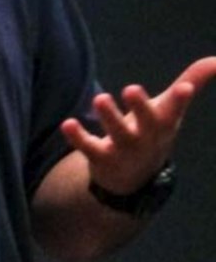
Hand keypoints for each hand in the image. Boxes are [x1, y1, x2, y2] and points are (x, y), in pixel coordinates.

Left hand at [61, 57, 215, 193]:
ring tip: (100, 97)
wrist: (134, 180)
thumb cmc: (153, 131)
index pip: (175, 109)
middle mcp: (146, 137)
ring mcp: (124, 150)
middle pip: (146, 123)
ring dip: (110, 117)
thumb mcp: (170, 109)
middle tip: (131, 88)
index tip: (184, 88)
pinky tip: (67, 123)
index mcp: (163, 122)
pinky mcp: (100, 157)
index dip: (180, 99)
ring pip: (118, 134)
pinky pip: (88, 148)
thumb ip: (193, 81)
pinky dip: (78, 137)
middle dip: (140, 107)